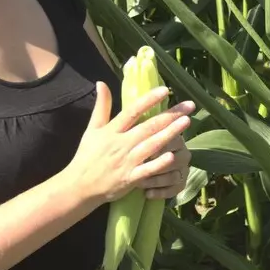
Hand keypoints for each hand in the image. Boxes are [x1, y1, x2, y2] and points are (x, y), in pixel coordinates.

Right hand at [65, 82, 194, 205]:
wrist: (79, 186)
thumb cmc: (87, 156)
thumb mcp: (92, 129)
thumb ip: (101, 106)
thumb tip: (101, 83)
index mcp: (112, 130)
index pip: (133, 111)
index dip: (149, 100)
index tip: (165, 90)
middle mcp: (121, 144)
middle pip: (148, 126)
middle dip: (170, 115)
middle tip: (190, 106)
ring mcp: (127, 161)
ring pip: (152, 145)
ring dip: (170, 133)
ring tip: (187, 122)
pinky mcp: (130, 178)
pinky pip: (147, 170)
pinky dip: (158, 163)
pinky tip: (172, 155)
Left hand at [138, 131, 190, 200]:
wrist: (142, 167)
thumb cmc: (138, 148)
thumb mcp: (139, 137)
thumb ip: (141, 128)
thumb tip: (131, 119)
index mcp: (175, 138)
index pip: (171, 141)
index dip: (157, 148)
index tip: (142, 153)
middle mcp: (183, 153)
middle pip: (174, 161)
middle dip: (156, 166)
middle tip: (138, 169)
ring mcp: (183, 170)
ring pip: (173, 177)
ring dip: (155, 181)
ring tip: (139, 183)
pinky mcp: (181, 184)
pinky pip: (174, 190)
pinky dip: (160, 193)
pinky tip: (147, 194)